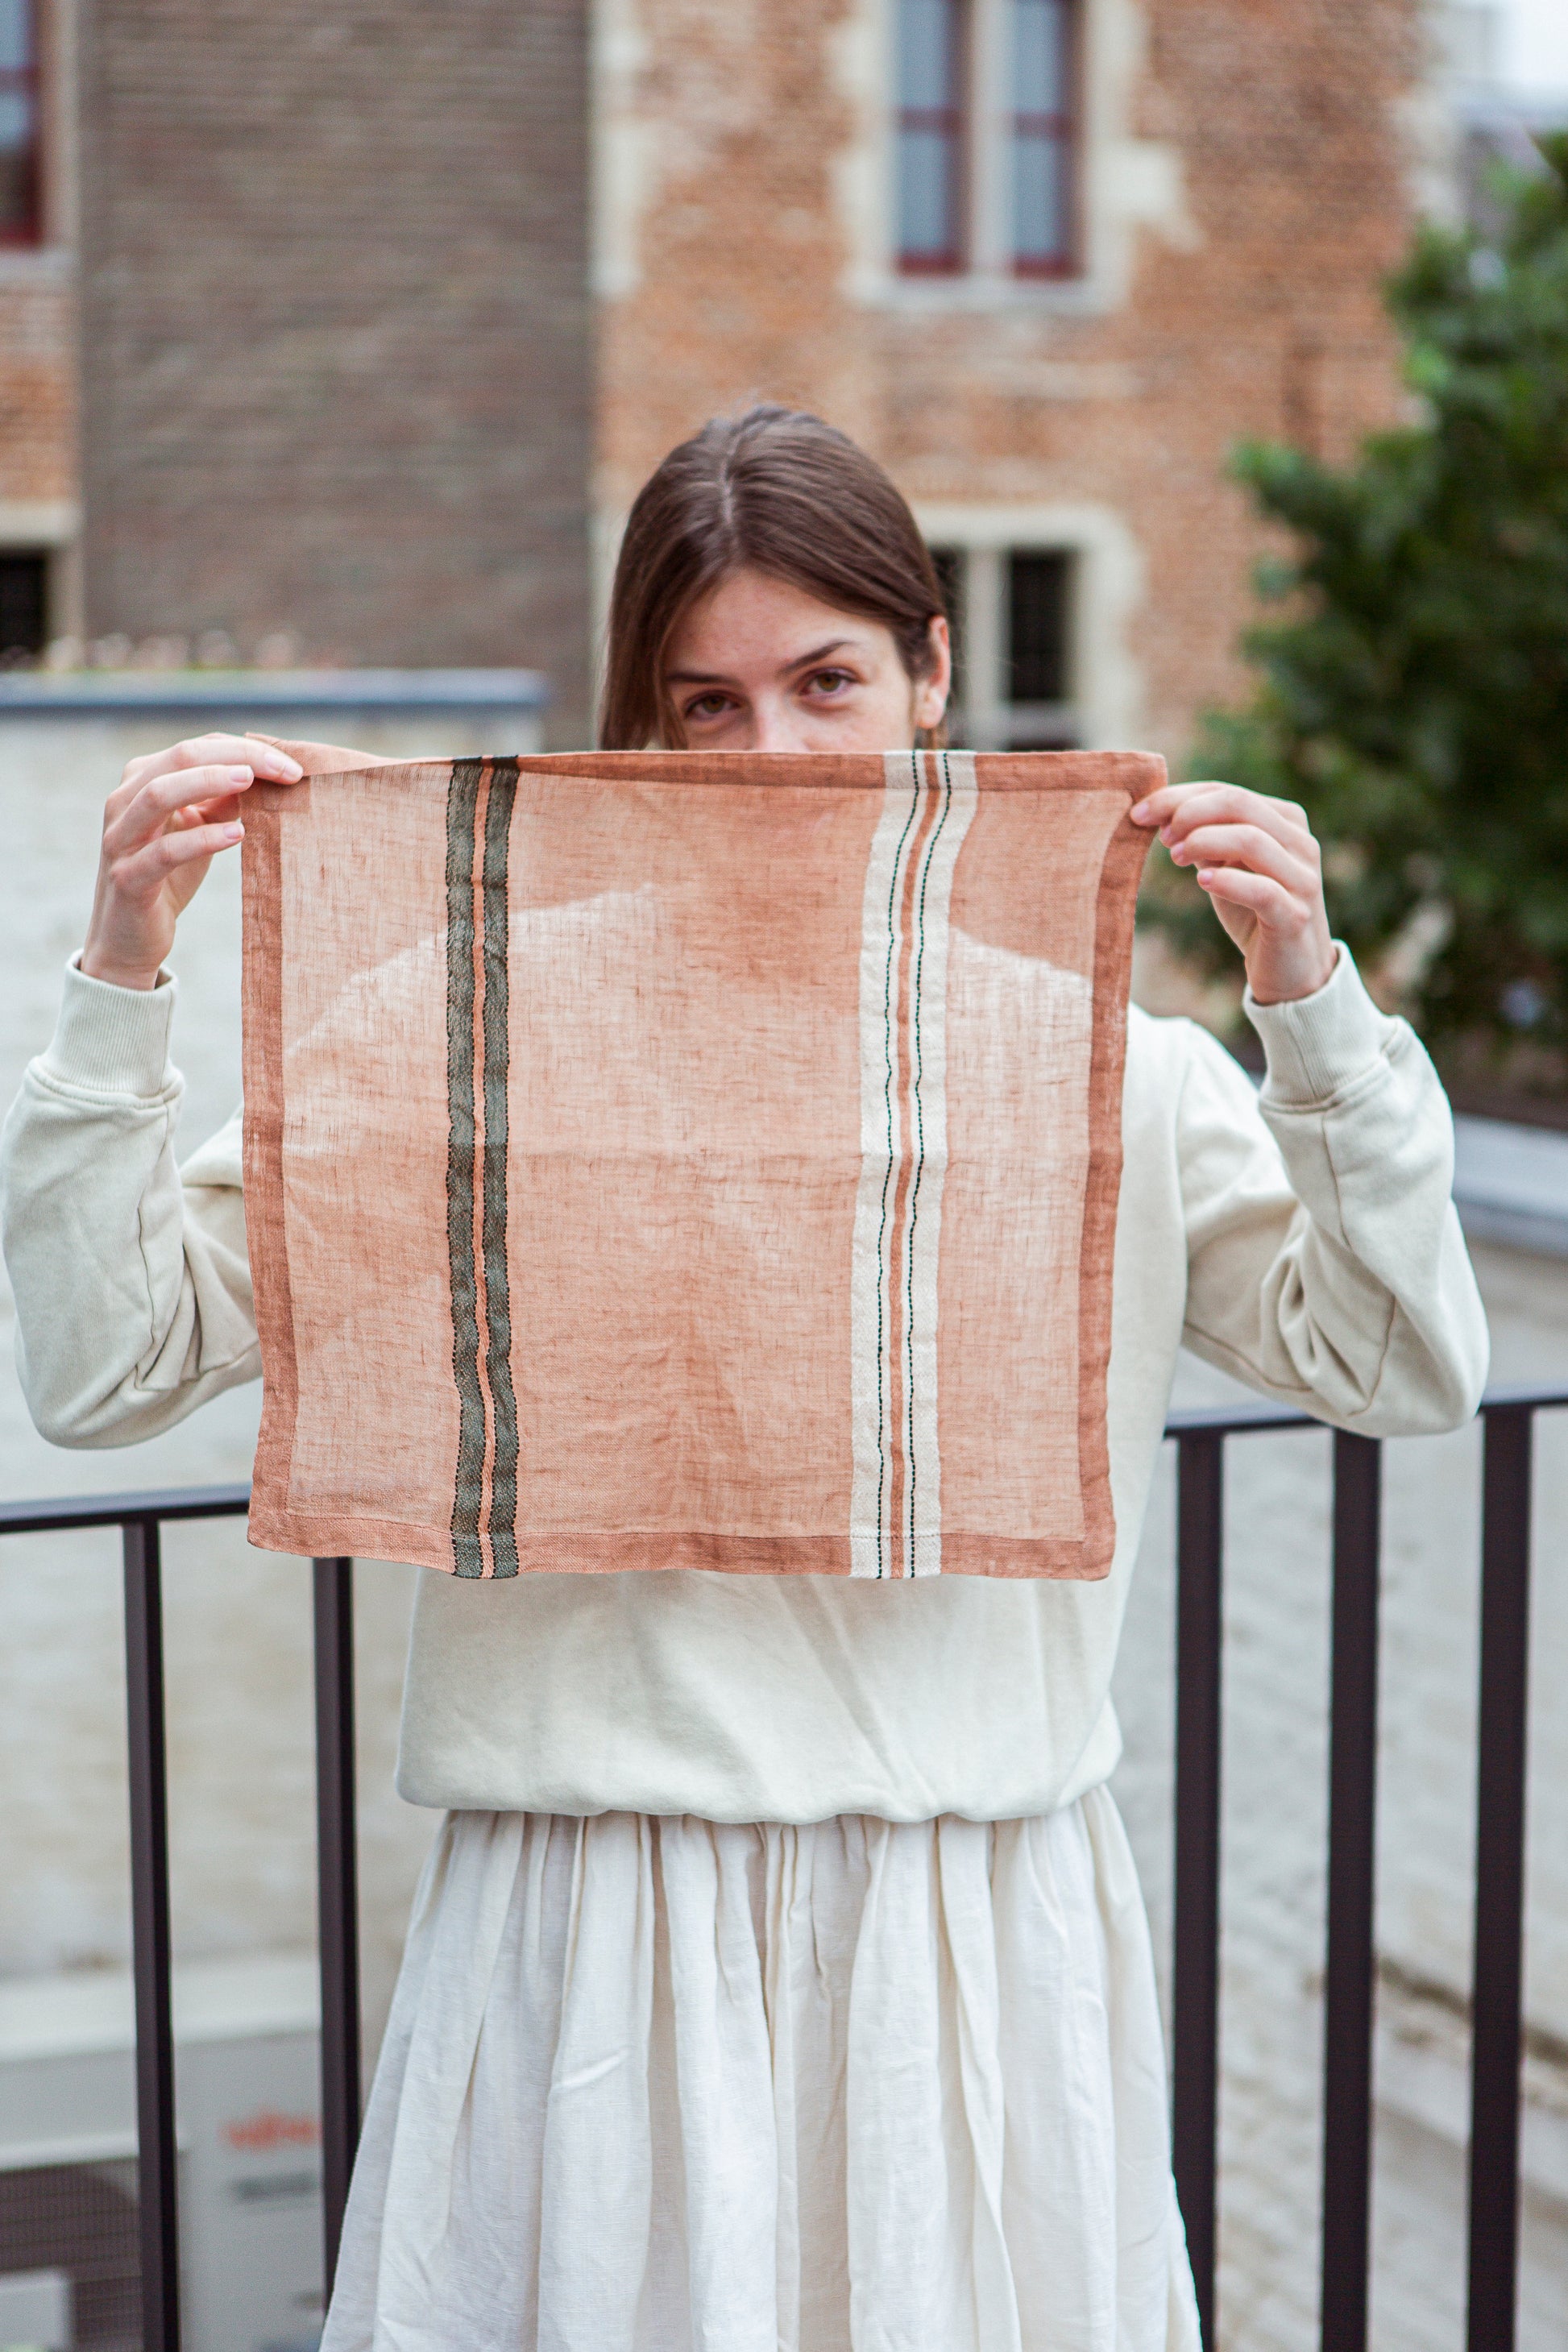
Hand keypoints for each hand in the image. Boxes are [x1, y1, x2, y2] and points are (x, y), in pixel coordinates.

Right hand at [80, 733, 304, 990]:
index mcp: (141, 783)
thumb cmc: (167, 878)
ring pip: (160, 793)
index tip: (289, 763)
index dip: (243, 748)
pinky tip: (237, 834)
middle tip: (282, 769)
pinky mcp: (127, 878)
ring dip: (210, 782)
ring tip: (250, 782)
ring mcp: (120, 839)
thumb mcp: (198, 832)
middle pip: (179, 757)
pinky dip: (202, 839)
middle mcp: (123, 802)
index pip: (194, 748)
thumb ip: (222, 803)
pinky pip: (164, 852)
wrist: (128, 939)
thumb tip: (265, 775)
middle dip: (236, 757)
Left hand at [1130, 780, 1336, 1005]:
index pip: (1228, 792)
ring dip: (1203, 843)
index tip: (1141, 813)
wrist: (1292, 970)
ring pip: (1252, 840)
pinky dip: (1227, 881)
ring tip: (1175, 858)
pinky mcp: (1295, 916)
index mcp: (1286, 821)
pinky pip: (1262, 890)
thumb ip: (1205, 839)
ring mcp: (1302, 878)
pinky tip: (1202, 881)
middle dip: (1188, 814)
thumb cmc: (1254, 911)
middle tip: (1161, 838)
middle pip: (1240, 805)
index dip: (1180, 797)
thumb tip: (1160, 814)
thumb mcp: (1227, 867)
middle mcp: (1301, 843)